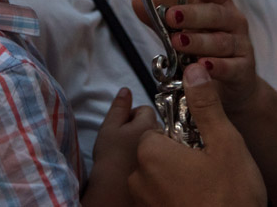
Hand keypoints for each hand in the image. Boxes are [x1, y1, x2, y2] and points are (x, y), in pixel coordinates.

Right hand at [85, 88, 158, 206]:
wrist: (114, 187)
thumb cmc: (110, 156)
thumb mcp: (109, 127)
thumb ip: (119, 107)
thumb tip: (126, 90)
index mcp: (149, 123)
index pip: (145, 109)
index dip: (131, 115)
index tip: (122, 127)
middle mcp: (162, 134)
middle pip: (152, 123)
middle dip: (141, 127)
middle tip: (125, 140)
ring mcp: (167, 150)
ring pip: (157, 137)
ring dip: (146, 140)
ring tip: (130, 152)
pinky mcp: (166, 164)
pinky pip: (162, 152)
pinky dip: (153, 154)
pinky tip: (138, 162)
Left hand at [129, 63, 266, 206]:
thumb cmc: (231, 198)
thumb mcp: (225, 143)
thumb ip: (206, 104)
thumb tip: (195, 69)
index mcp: (150, 152)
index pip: (160, 125)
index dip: (186, 130)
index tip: (205, 142)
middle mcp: (137, 177)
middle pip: (159, 149)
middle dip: (183, 153)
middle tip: (211, 167)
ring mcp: (142, 202)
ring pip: (160, 174)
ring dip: (181, 175)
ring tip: (210, 187)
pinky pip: (161, 195)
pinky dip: (178, 195)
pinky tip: (202, 200)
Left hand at [132, 0, 257, 113]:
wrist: (233, 83)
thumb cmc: (205, 48)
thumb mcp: (181, 30)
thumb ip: (159, 17)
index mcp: (218, 3)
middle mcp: (232, 20)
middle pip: (215, 13)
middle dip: (193, 13)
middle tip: (171, 15)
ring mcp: (240, 44)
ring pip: (220, 41)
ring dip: (198, 41)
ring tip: (178, 42)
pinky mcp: (243, 69)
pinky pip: (230, 67)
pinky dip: (216, 67)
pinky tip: (202, 66)